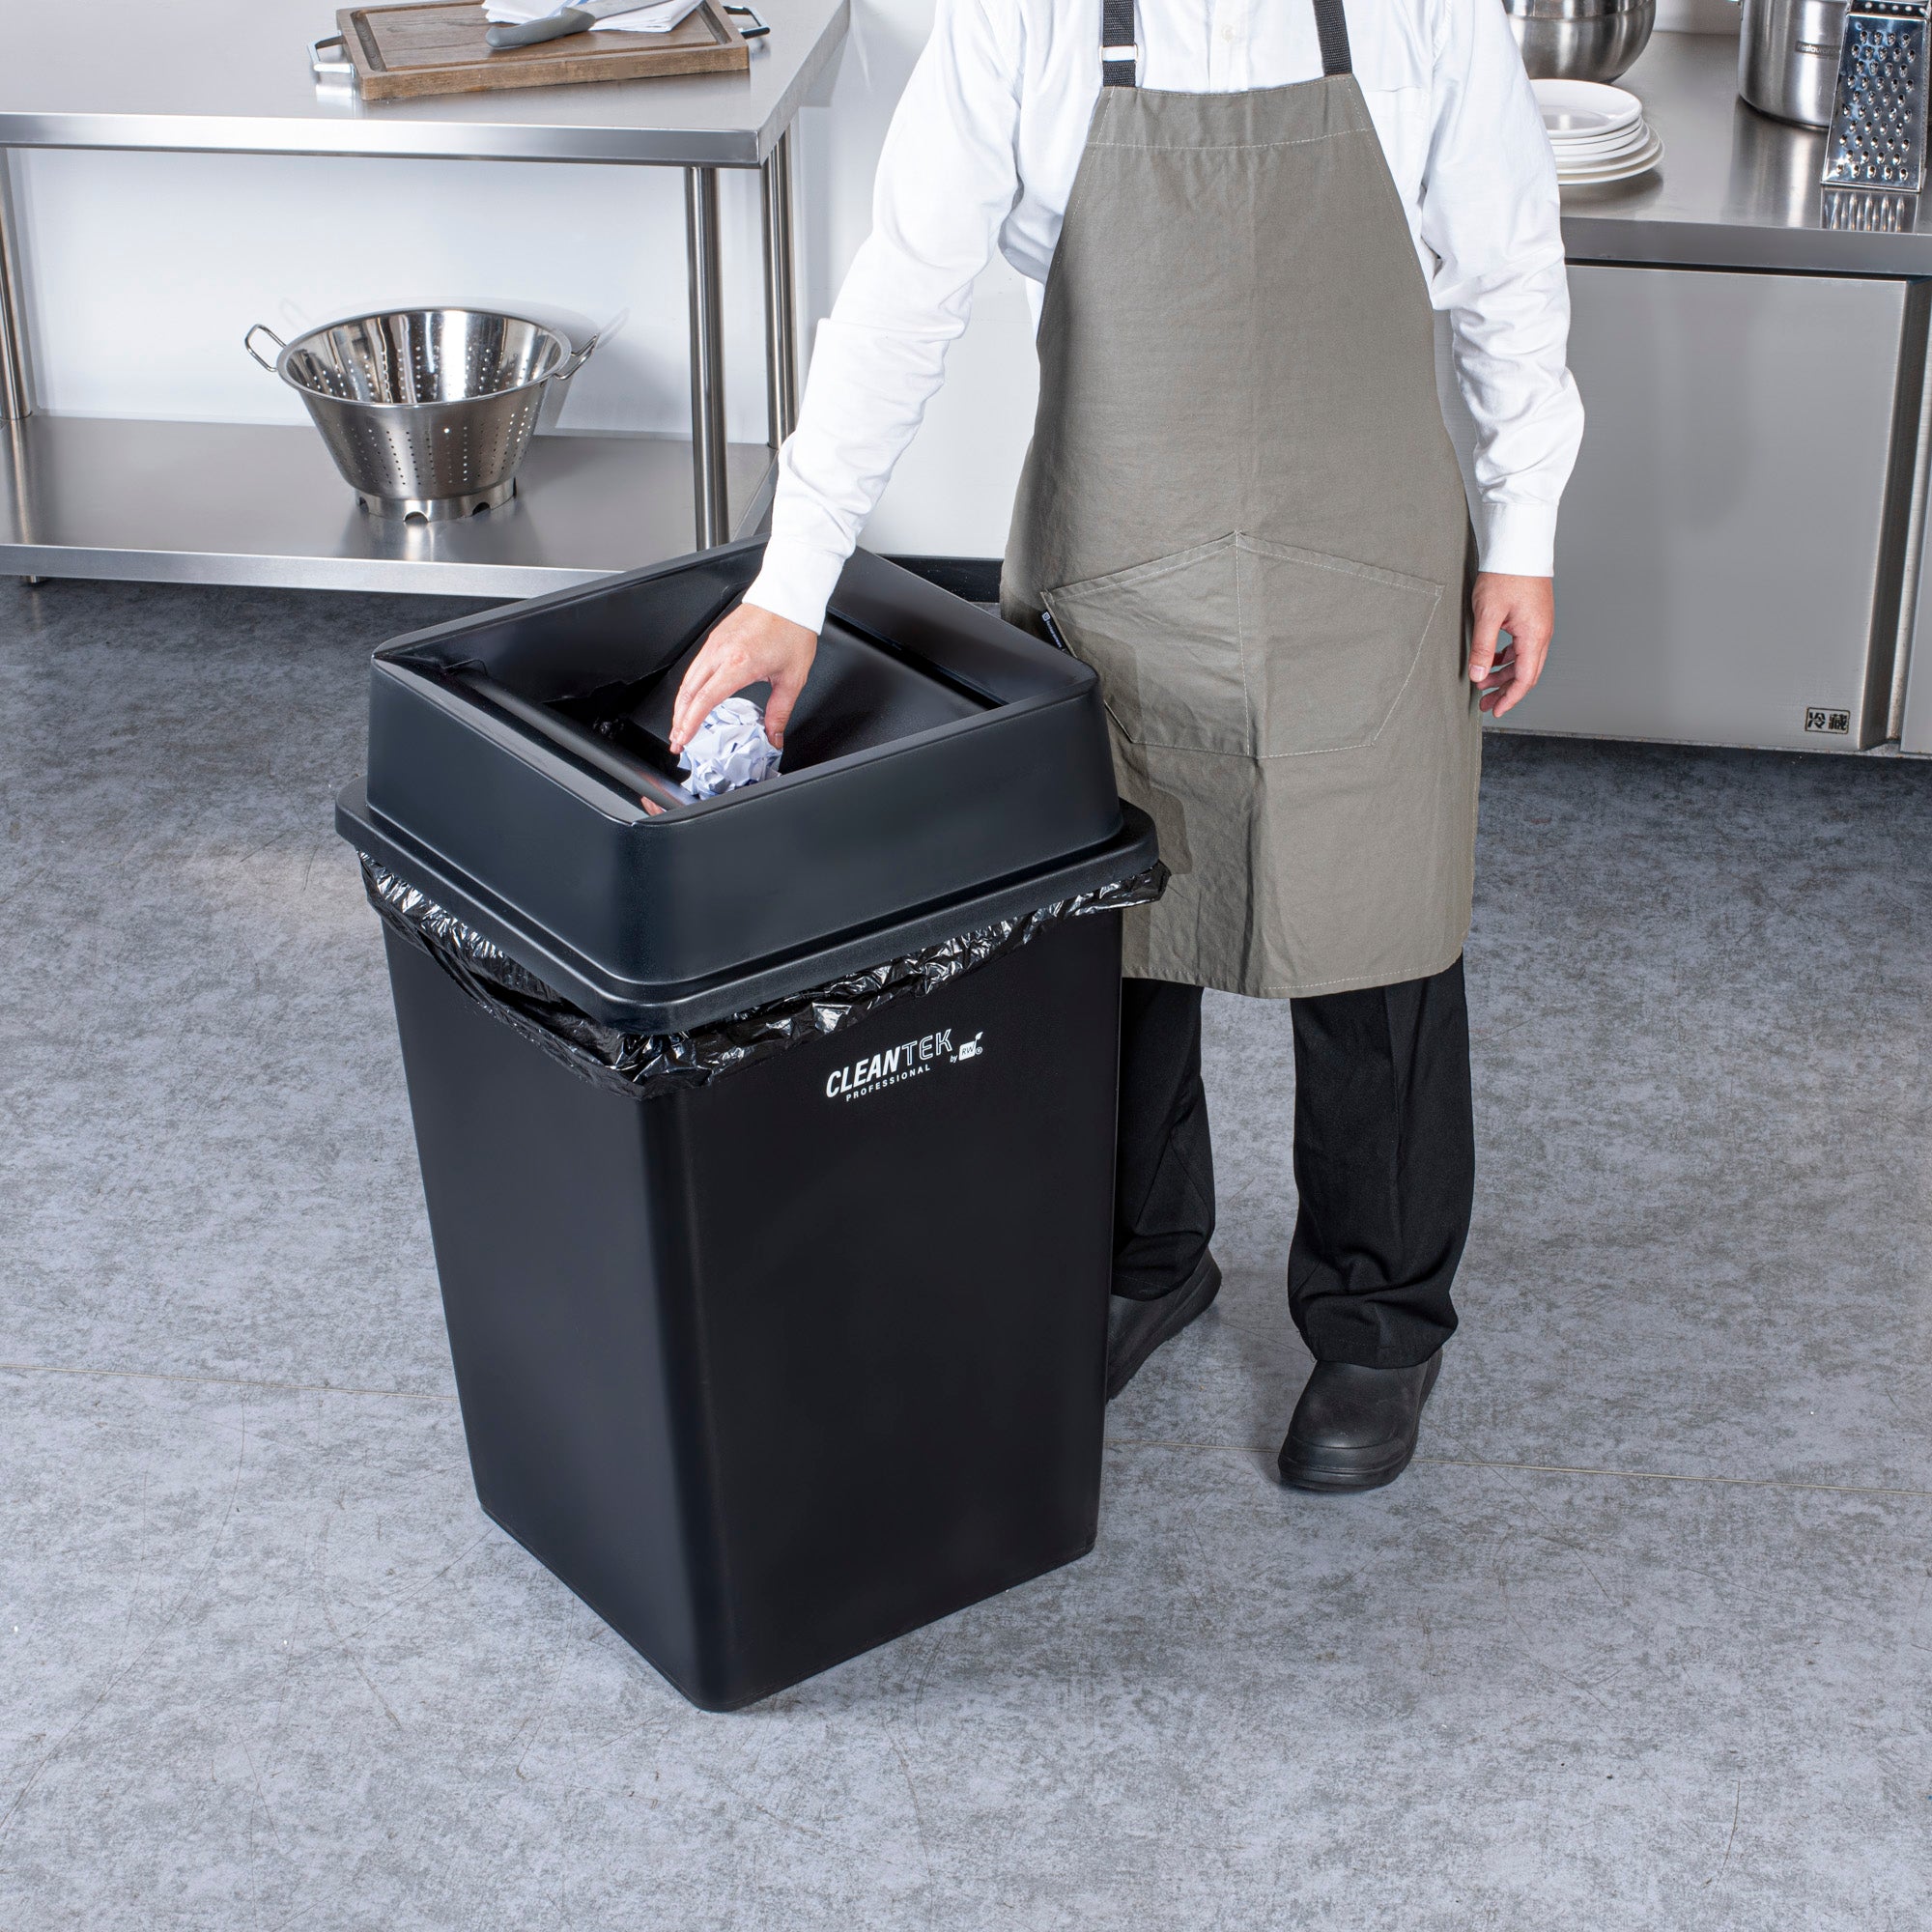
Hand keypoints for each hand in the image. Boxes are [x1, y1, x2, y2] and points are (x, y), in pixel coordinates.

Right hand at [668, 602, 817, 755]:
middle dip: (679, 719)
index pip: (705, 699)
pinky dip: (689, 687)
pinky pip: (695, 666)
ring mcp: (715, 643)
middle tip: (677, 740)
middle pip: (688, 691)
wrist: (789, 597)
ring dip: (681, 704)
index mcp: (739, 663)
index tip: (683, 739)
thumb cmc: (792, 629)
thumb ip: (780, 711)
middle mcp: (721, 652)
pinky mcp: (716, 638)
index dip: (690, 722)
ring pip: (688, 679)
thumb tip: (775, 736)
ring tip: (681, 725)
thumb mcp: (793, 678)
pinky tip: (692, 698)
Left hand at [1467, 573, 1553, 717]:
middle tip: (1485, 704)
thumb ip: (1483, 647)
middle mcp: (1542, 634)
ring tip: (1484, 684)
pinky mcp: (1533, 618)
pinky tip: (1493, 660)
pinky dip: (1508, 659)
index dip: (1510, 699)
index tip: (1495, 711)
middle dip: (1506, 692)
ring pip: (1524, 661)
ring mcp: (1539, 626)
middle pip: (1526, 673)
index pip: (1524, 679)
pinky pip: (1523, 647)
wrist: (1519, 546)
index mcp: (1534, 636)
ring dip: (1505, 675)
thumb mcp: (1488, 614)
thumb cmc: (1505, 575)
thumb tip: (1479, 675)